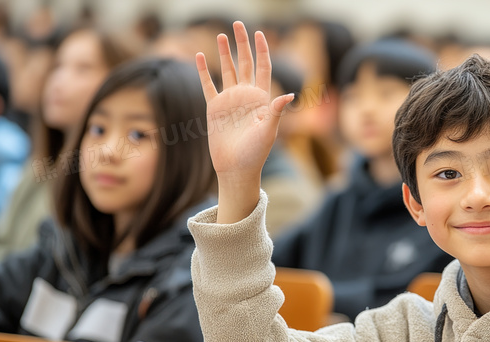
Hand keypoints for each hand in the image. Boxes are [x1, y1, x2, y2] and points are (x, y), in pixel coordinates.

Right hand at [196, 22, 293, 222]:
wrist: (236, 168)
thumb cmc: (256, 153)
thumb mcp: (269, 131)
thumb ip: (276, 111)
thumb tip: (290, 95)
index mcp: (262, 99)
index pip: (264, 68)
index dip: (262, 51)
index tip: (260, 34)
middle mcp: (246, 96)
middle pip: (246, 63)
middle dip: (243, 44)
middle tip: (238, 24)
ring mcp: (230, 101)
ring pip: (227, 70)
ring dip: (225, 53)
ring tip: (222, 34)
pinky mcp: (214, 108)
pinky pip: (208, 85)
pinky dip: (203, 71)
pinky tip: (199, 56)